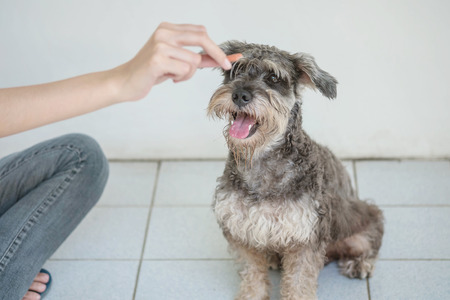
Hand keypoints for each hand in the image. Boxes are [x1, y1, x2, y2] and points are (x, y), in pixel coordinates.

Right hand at [113, 22, 230, 101]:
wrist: (125, 81)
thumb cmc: (151, 72)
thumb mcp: (176, 61)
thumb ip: (197, 58)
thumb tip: (220, 59)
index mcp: (168, 28)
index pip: (200, 32)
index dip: (216, 46)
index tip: (228, 59)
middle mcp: (164, 32)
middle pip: (202, 38)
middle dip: (217, 53)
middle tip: (226, 66)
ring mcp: (160, 45)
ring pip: (194, 60)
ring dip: (189, 74)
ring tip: (174, 76)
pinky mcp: (157, 59)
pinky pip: (185, 70)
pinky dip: (181, 78)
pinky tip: (168, 78)